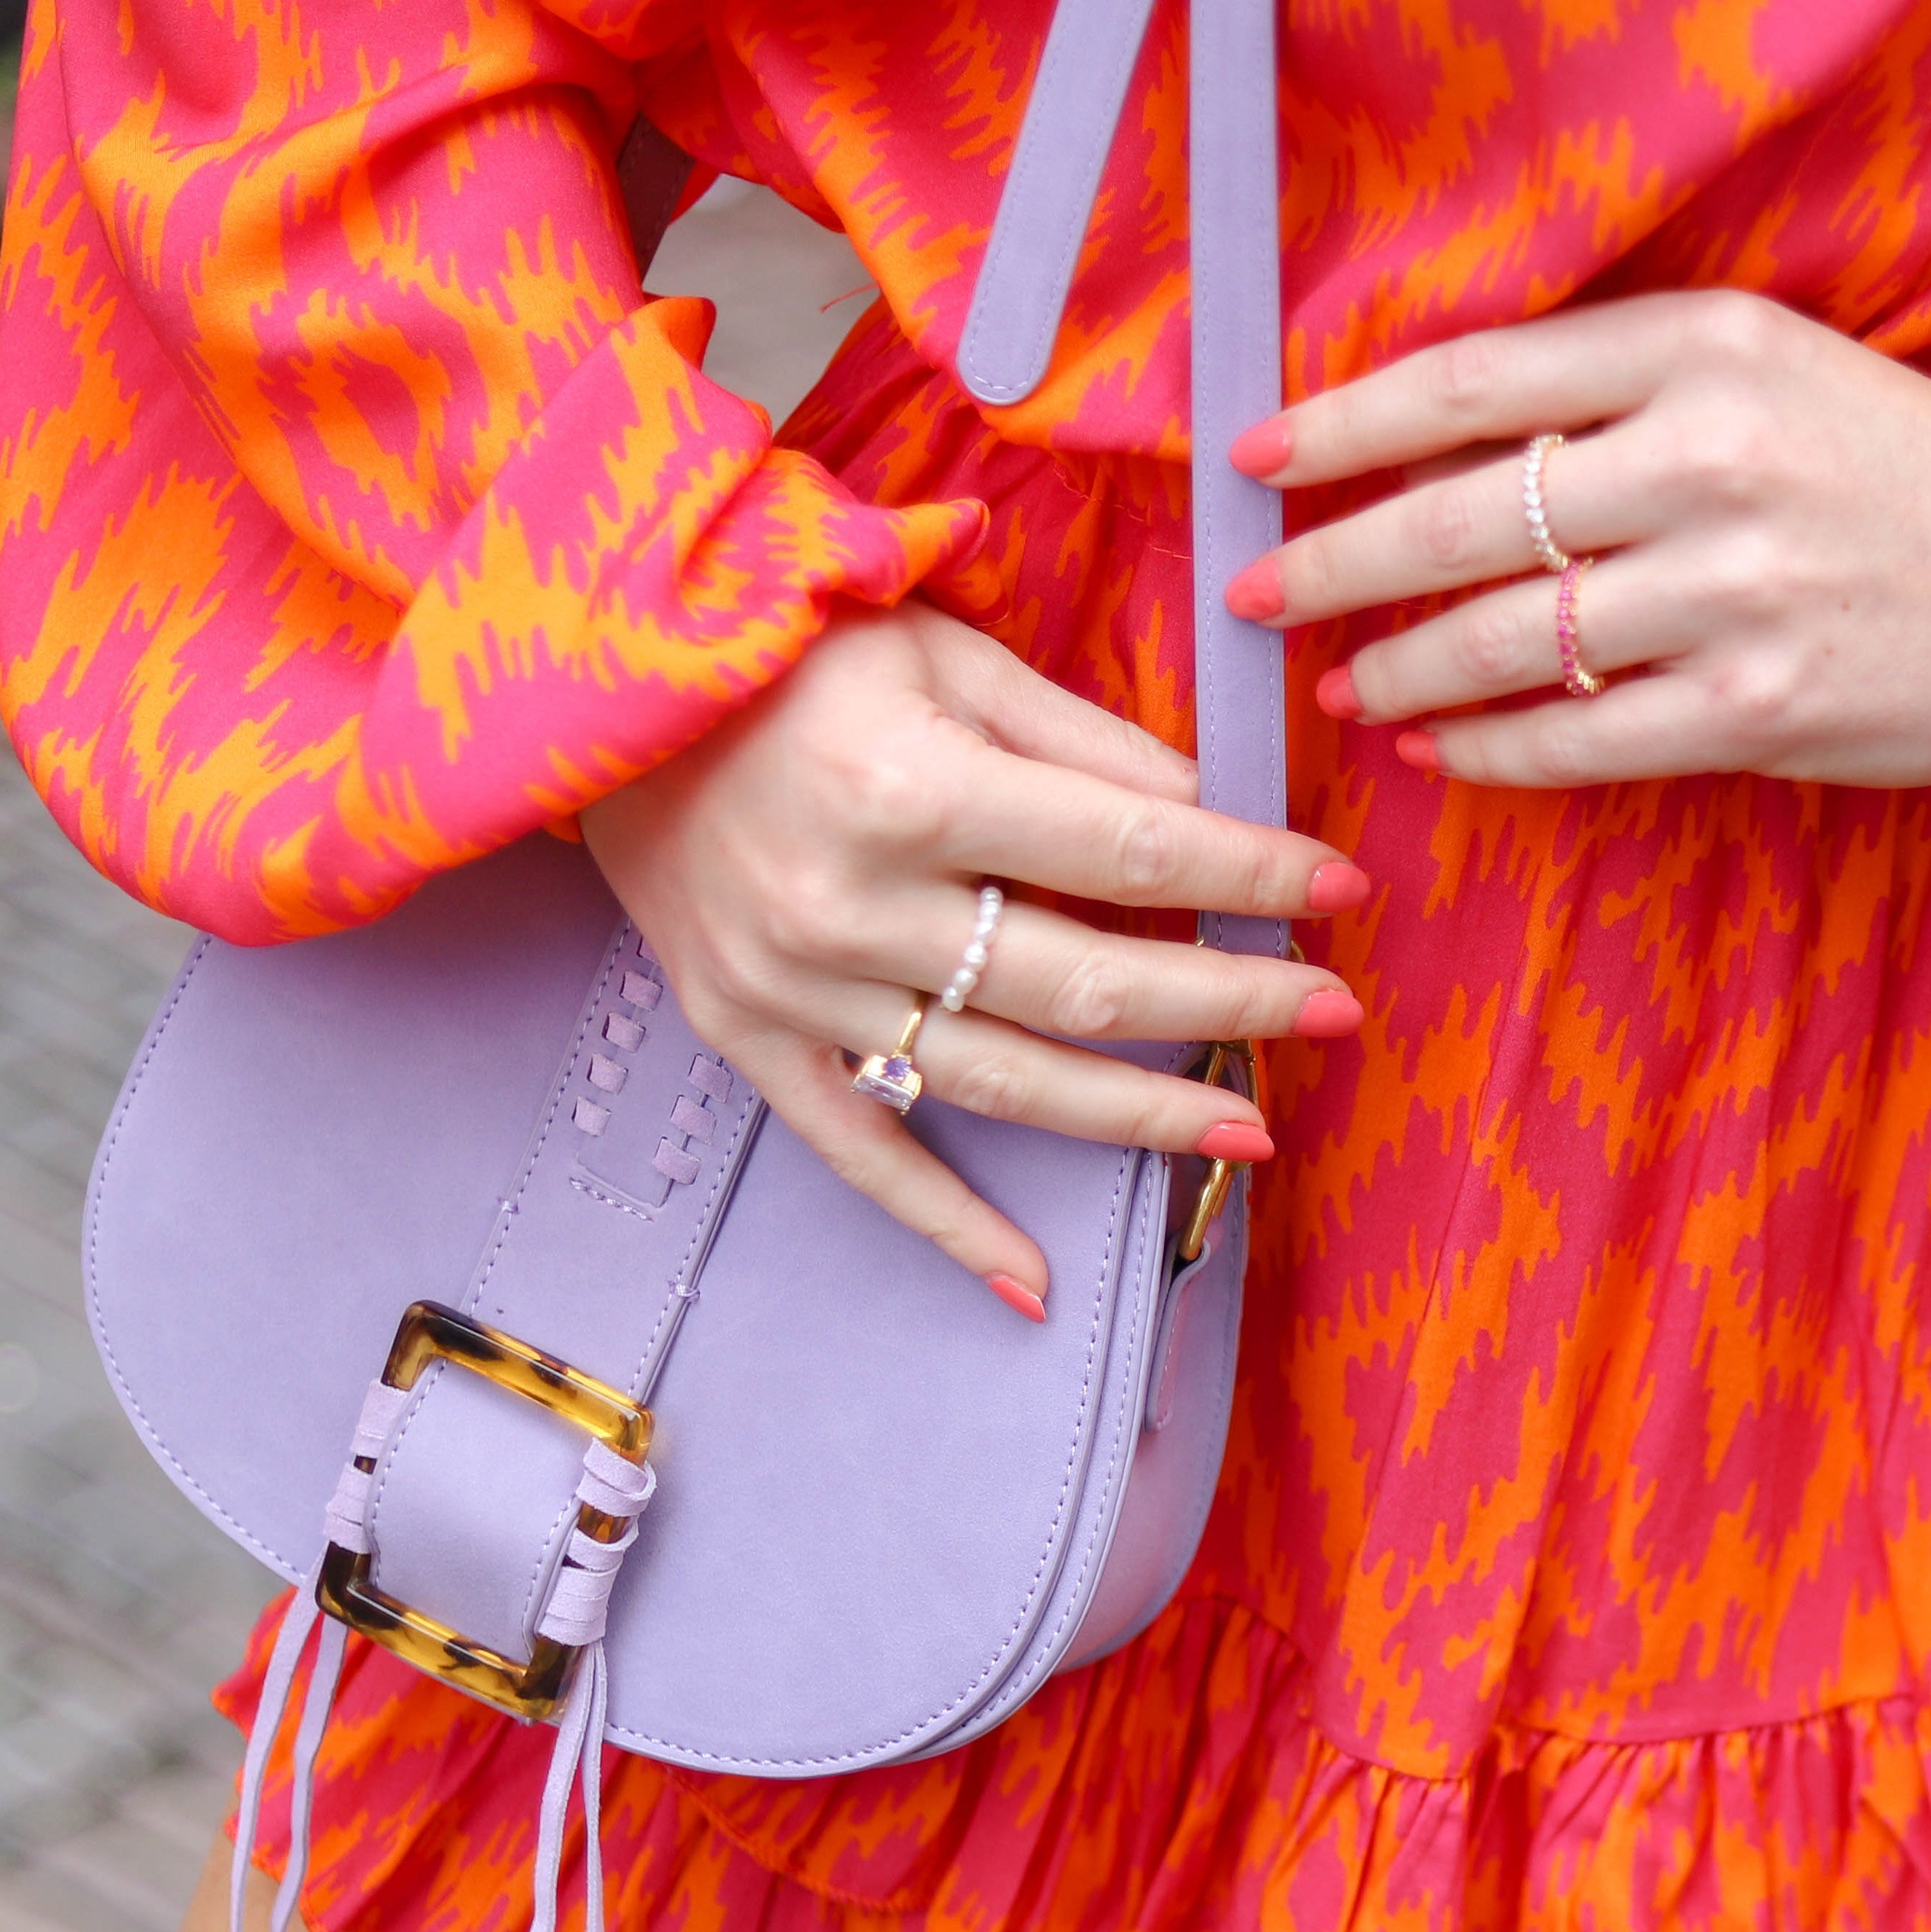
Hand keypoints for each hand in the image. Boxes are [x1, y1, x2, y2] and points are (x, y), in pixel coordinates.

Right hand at [581, 605, 1367, 1312]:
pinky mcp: (750, 1042)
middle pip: (1084, 988)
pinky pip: (863, 1156)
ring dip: (1137, 1118)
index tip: (1338, 892)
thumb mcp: (945, 652)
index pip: (1128, 857)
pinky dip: (948, 1225)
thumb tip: (1210, 813)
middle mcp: (852, 908)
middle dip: (1228, 1005)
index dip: (1248, 879)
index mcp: (911, 791)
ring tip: (1249, 1130)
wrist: (592, 687)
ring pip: (1003, 1084)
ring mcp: (797, 991)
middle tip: (1334, 1011)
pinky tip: (1034, 1283)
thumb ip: (1080, 743)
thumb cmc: (785, 647)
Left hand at [1222, 291, 1930, 793]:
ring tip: (1340, 686)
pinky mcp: (1758, 707)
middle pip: (1459, 516)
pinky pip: (1574, 737)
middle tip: (1251, 595)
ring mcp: (1736, 589)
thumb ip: (1614, 403)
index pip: (1473, 381)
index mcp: (1706, 346)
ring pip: (1502, 638)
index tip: (1256, 462)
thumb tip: (1432, 460)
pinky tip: (1434, 750)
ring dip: (1395, 670)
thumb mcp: (1768, 380)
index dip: (1342, 426)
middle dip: (1329, 564)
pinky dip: (1486, 750)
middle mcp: (1712, 456)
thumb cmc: (1895, 475)